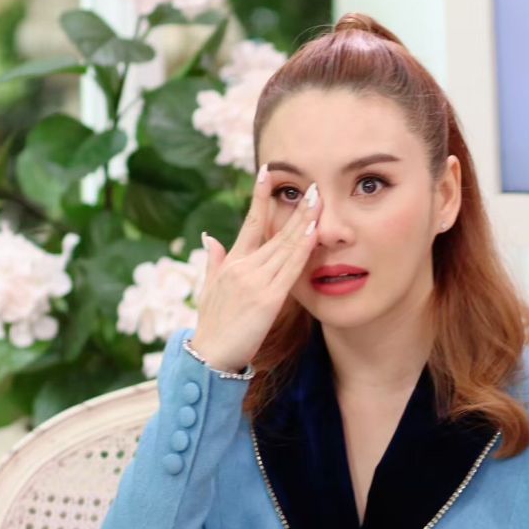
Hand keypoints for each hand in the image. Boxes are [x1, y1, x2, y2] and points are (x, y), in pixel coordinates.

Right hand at [190, 165, 321, 372]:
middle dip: (295, 207)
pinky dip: (302, 250)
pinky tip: (312, 233)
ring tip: (318, 200)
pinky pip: (290, 270)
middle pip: (274, 230)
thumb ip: (213, 261)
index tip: (267, 173)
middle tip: (312, 185)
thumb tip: (209, 237)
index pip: (250, 222)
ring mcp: (255, 281)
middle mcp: (243, 266)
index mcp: (232, 261)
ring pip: (285, 246)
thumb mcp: (209, 288)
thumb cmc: (212, 324)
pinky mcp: (267, 299)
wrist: (210, 355)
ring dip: (303, 222)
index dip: (259, 197)